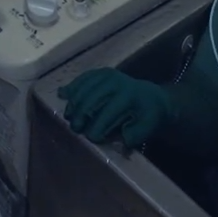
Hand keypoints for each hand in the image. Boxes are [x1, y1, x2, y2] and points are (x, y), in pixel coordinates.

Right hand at [57, 69, 172, 147]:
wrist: (153, 97)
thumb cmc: (148, 116)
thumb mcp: (147, 128)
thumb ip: (132, 136)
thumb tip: (118, 144)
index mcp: (129, 95)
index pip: (108, 111)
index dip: (98, 126)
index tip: (91, 138)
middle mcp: (116, 82)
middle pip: (92, 98)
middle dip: (81, 115)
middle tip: (75, 129)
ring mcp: (108, 74)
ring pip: (84, 87)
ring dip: (74, 102)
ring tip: (68, 116)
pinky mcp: (101, 72)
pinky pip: (83, 78)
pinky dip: (73, 86)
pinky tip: (63, 94)